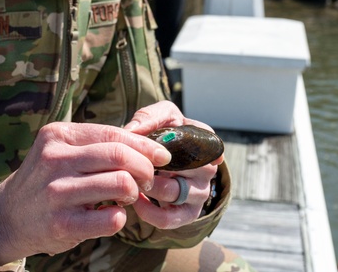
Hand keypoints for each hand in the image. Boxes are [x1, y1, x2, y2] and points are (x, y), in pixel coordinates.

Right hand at [0, 120, 171, 264]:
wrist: (6, 216)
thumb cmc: (44, 180)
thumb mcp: (60, 151)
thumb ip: (94, 144)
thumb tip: (146, 144)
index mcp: (58, 136)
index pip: (114, 134)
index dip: (145, 145)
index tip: (161, 155)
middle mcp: (55, 160)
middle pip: (120, 156)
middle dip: (145, 167)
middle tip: (148, 178)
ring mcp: (57, 193)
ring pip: (121, 184)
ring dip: (134, 192)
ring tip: (128, 196)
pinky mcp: (62, 224)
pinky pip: (111, 218)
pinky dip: (120, 217)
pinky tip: (112, 215)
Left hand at [123, 101, 222, 228]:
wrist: (160, 163)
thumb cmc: (162, 134)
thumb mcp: (159, 118)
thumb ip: (148, 118)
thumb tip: (132, 131)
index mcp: (204, 141)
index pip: (203, 137)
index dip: (178, 140)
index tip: (155, 143)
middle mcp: (207, 167)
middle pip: (183, 167)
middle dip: (153, 165)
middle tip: (130, 162)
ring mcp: (200, 192)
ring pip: (173, 192)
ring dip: (148, 186)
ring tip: (131, 179)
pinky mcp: (189, 214)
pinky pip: (169, 219)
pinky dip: (149, 212)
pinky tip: (135, 199)